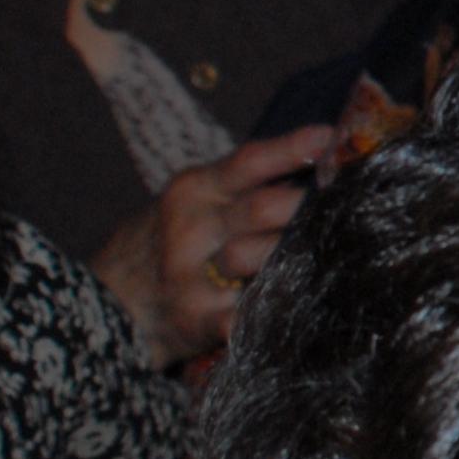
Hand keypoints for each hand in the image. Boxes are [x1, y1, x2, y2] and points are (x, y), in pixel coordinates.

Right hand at [93, 125, 329, 369]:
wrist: (107, 301)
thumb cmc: (174, 239)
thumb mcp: (198, 200)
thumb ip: (250, 183)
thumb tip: (325, 157)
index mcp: (196, 190)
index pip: (247, 163)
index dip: (290, 149)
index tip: (330, 138)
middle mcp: (191, 228)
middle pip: (261, 210)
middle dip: (307, 207)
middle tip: (350, 204)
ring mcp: (189, 276)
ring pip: (256, 259)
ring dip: (296, 256)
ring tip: (339, 252)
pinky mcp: (194, 320)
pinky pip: (236, 317)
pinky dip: (263, 315)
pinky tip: (293, 312)